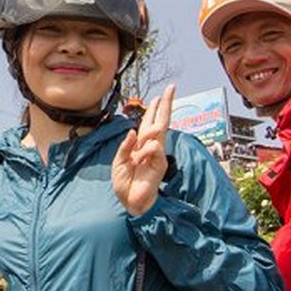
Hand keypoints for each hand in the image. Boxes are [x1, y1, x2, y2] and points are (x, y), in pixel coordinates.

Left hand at [112, 84, 174, 216]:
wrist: (129, 201)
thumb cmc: (124, 183)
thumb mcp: (119, 161)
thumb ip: (125, 146)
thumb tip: (133, 131)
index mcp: (140, 145)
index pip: (149, 123)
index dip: (154, 109)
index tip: (160, 95)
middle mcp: (150, 147)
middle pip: (161, 121)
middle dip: (166, 105)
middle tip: (172, 88)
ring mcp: (157, 155)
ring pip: (159, 132)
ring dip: (150, 129)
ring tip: (138, 151)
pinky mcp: (160, 164)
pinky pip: (155, 148)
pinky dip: (146, 149)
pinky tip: (140, 157)